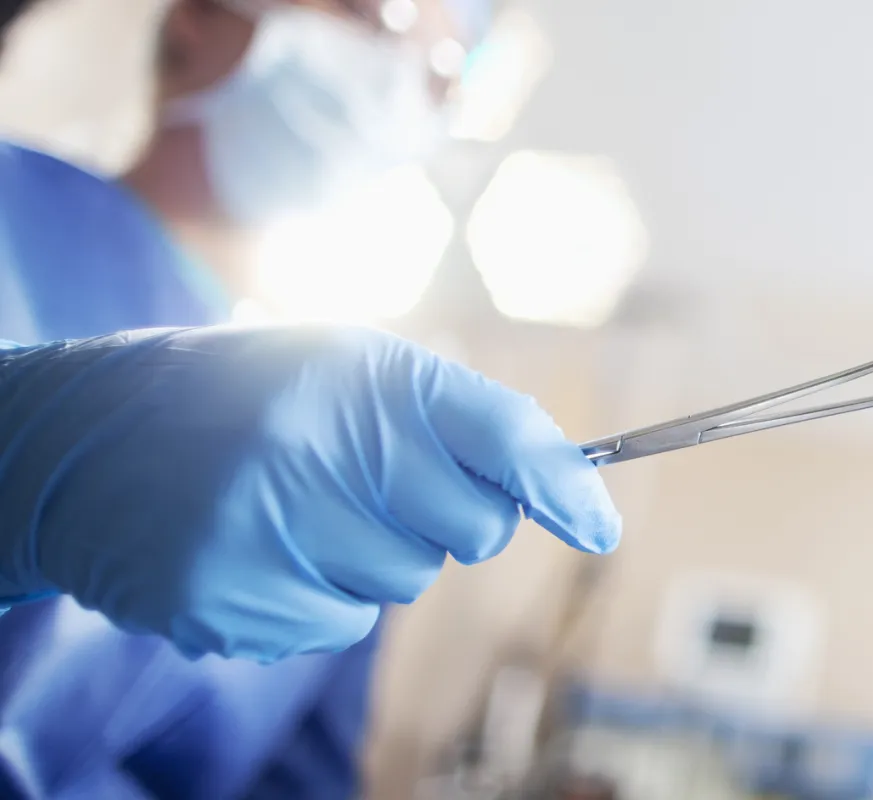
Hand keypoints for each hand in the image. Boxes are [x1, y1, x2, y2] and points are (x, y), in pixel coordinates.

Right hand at [0, 325, 620, 661]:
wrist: (86, 437)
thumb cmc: (252, 398)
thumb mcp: (350, 368)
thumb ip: (461, 420)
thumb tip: (578, 498)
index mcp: (360, 373)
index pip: (499, 429)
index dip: (563, 484)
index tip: (600, 526)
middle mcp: (315, 444)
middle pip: (470, 528)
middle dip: (448, 517)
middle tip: (378, 482)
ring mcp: (265, 526)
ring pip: (402, 581)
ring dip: (373, 556)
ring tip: (300, 506)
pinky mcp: (224, 595)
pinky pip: (336, 623)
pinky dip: (316, 596)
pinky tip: (261, 547)